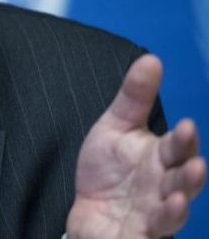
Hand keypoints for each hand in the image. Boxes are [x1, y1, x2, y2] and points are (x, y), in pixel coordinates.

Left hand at [67, 54, 205, 237]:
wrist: (86, 211)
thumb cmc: (107, 170)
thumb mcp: (115, 128)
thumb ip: (134, 97)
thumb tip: (151, 58)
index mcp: (160, 158)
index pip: (178, 147)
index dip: (183, 139)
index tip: (185, 125)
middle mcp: (163, 187)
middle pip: (182, 181)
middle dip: (190, 174)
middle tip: (194, 164)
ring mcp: (153, 215)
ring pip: (173, 214)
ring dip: (178, 207)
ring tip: (179, 196)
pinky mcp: (138, 236)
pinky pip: (151, 236)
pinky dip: (157, 229)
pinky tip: (155, 221)